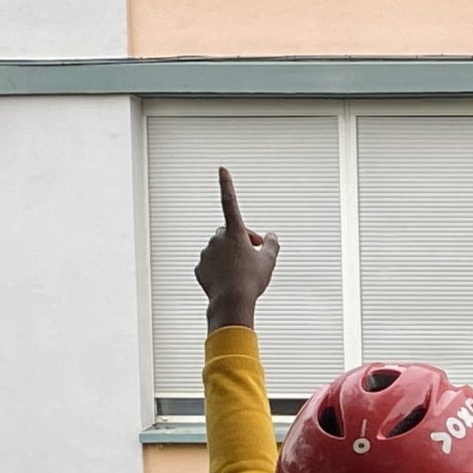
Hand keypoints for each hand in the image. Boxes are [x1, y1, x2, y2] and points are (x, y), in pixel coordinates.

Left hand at [195, 168, 278, 328]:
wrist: (231, 302)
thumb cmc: (252, 280)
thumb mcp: (269, 261)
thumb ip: (272, 244)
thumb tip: (271, 235)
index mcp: (234, 233)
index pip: (230, 203)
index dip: (227, 185)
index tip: (221, 169)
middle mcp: (216, 239)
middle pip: (229, 232)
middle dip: (240, 239)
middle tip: (254, 253)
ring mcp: (206, 253)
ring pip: (219, 249)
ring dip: (230, 255)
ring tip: (242, 273)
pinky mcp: (200, 268)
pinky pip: (211, 264)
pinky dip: (220, 269)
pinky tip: (230, 280)